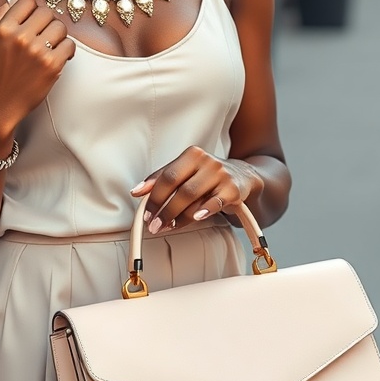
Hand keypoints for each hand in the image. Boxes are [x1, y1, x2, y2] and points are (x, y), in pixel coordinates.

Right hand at [0, 0, 75, 130]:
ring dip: (58, 35)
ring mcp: (37, 52)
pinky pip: (69, 44)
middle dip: (46, 21)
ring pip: (60, 26)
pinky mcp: (52, 66)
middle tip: (43, 33)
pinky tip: (59, 55)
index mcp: (3, 29)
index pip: (27, 0)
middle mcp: (20, 38)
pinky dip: (67, 49)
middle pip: (46, 12)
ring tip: (51, 45)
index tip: (33, 17)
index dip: (32, 8)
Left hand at [131, 146, 263, 233]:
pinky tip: (195, 219)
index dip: (153, 196)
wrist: (242, 176)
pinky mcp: (233, 189)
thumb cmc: (207, 176)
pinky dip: (203, 211)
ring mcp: (221, 174)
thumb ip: (162, 179)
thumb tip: (136, 192)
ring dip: (178, 216)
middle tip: (154, 225)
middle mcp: (207, 161)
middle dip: (163, 209)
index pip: (167, 176)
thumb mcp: (186, 172)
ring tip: (169, 226)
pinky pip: (215, 203)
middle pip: (179, 188)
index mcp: (192, 154)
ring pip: (194, 197)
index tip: (145, 213)